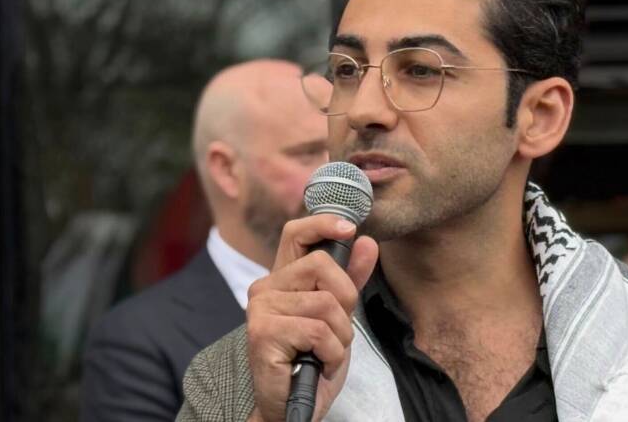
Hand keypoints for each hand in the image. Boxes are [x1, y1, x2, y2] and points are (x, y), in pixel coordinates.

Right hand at [246, 214, 378, 421]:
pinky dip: (331, 352)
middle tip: (337, 331)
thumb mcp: (339, 317)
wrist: (293, 408)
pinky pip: (318, 330)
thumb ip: (350, 281)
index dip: (323, 223)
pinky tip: (317, 364)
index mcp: (282, 279)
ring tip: (325, 353)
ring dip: (339, 336)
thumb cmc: (311, 361)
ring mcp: (260, 309)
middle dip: (345, 299)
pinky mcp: (262, 333)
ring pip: (325, 303)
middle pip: (322, 265)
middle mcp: (265, 288)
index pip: (296, 234)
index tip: (350, 228)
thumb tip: (367, 242)